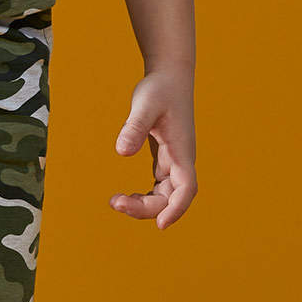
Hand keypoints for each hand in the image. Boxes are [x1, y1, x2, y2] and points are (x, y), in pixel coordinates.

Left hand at [110, 68, 195, 228]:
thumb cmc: (160, 89)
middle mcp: (182, 160)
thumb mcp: (145, 104)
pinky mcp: (165, 160)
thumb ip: (135, 127)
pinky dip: (145, 197)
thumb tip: (122, 152)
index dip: (176, 208)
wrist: (169, 77)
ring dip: (144, 204)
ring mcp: (174, 162)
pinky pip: (158, 187)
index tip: (160, 224)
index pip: (186, 187)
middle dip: (147, 207)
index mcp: (182, 150)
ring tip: (116, 201)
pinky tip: (125, 198)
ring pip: (165, 195)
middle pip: (172, 197)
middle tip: (115, 202)